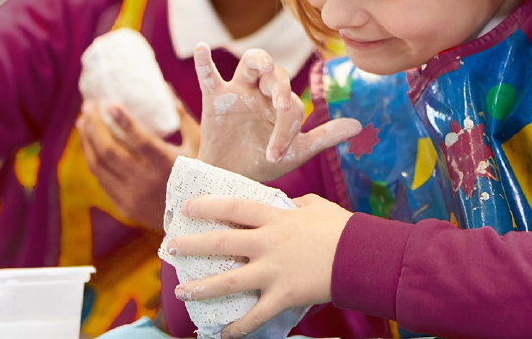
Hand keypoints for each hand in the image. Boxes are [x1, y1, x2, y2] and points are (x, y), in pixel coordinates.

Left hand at [77, 97, 200, 230]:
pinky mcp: (124, 207)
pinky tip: (91, 145)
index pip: (138, 140)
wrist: (199, 220)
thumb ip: (181, 117)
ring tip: (83, 122)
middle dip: (95, 125)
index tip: (108, 103)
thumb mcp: (199, 144)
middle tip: (89, 106)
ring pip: (98, 166)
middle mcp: (146, 183)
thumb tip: (164, 87)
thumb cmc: (203, 174)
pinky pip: (101, 180)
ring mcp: (132, 197)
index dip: (121, 120)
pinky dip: (93, 160)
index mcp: (167, 166)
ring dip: (87, 141)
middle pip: (109, 151)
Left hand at [168, 194, 351, 338]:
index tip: (186, 208)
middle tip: (170, 247)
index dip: (207, 206)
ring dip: (202, 287)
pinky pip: (255, 316)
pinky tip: (223, 334)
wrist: (362, 256)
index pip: (233, 207)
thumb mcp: (315, 207)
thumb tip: (283, 205)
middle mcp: (268, 243)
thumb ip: (293, 206)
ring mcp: (274, 271)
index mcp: (275, 218)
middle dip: (191, 245)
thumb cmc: (341, 228)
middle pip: (221, 243)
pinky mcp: (283, 296)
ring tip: (182, 291)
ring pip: (229, 281)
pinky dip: (238, 327)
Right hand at [193, 43, 361, 180]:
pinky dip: (204, 61)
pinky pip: (208, 75)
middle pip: (276, 73)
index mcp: (282, 102)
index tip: (277, 152)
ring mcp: (238, 92)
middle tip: (281, 106)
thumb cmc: (263, 163)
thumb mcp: (296, 152)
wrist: (230, 179)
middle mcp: (262, 91)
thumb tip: (359, 125)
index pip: (291, 103)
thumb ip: (325, 136)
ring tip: (266, 66)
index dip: (286, 126)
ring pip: (250, 63)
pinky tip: (202, 48)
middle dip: (281, 87)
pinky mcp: (214, 98)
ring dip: (260, 61)